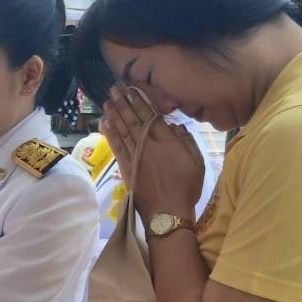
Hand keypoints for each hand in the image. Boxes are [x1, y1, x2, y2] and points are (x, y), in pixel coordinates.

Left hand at [100, 85, 203, 219]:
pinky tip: (104, 124)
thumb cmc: (187, 188)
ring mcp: (135, 156)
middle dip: (123, 103)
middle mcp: (148, 146)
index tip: (132, 89)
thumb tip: (174, 125)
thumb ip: (187, 141)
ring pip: (122, 131)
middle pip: (133, 120)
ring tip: (107, 101)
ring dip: (114, 114)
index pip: (151, 116)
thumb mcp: (197, 162)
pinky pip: (116, 147)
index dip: (140, 102)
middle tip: (114, 89)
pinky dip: (110, 134)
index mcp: (167, 142)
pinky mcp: (126, 168)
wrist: (168, 213)